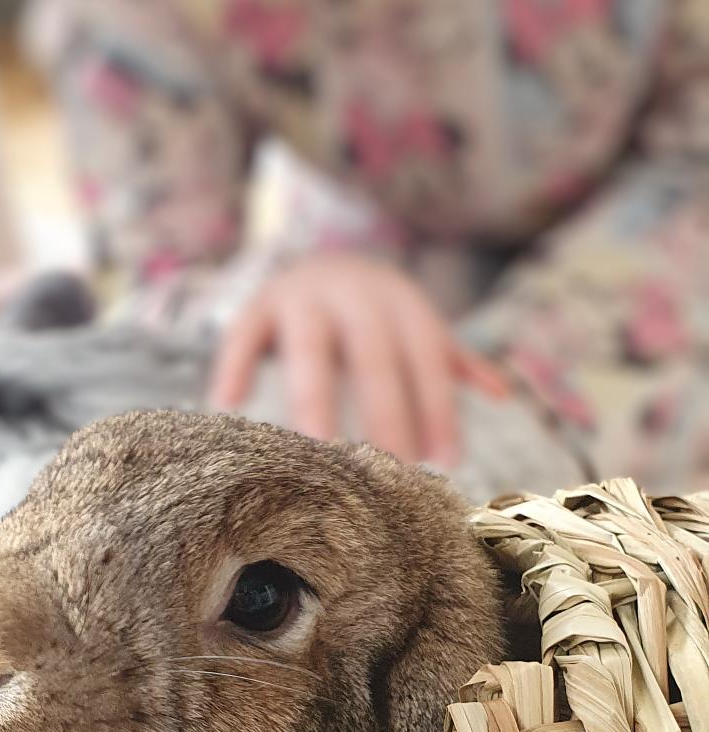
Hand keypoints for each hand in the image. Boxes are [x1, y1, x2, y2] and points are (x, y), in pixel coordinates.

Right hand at [208, 251, 508, 464]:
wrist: (314, 258)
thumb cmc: (374, 313)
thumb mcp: (413, 325)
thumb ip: (451, 360)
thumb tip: (501, 393)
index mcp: (401, 300)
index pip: (427, 358)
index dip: (438, 408)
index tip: (445, 460)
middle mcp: (355, 292)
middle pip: (374, 357)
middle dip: (386, 415)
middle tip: (391, 470)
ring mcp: (303, 296)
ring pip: (310, 351)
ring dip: (317, 403)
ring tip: (321, 453)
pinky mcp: (258, 305)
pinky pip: (243, 337)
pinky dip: (237, 369)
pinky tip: (232, 406)